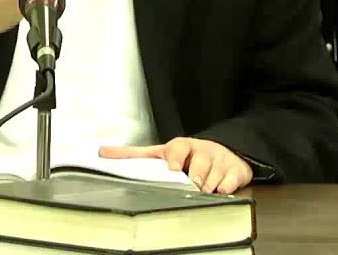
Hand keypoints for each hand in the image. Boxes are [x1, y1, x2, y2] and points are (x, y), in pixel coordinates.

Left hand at [99, 137, 252, 194]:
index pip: (178, 147)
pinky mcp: (236, 171)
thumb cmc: (186, 157)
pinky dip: (227, 187)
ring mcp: (220, 160)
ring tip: (204, 190)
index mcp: (182, 147)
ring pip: (215, 174)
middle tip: (193, 185)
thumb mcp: (160, 154)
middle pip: (200, 161)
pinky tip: (222, 190)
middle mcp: (202, 151)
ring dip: (209, 184)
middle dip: (197, 174)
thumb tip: (101, 153)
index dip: (175, 157)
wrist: (223, 152)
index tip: (173, 168)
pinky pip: (232, 180)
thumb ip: (133, 156)